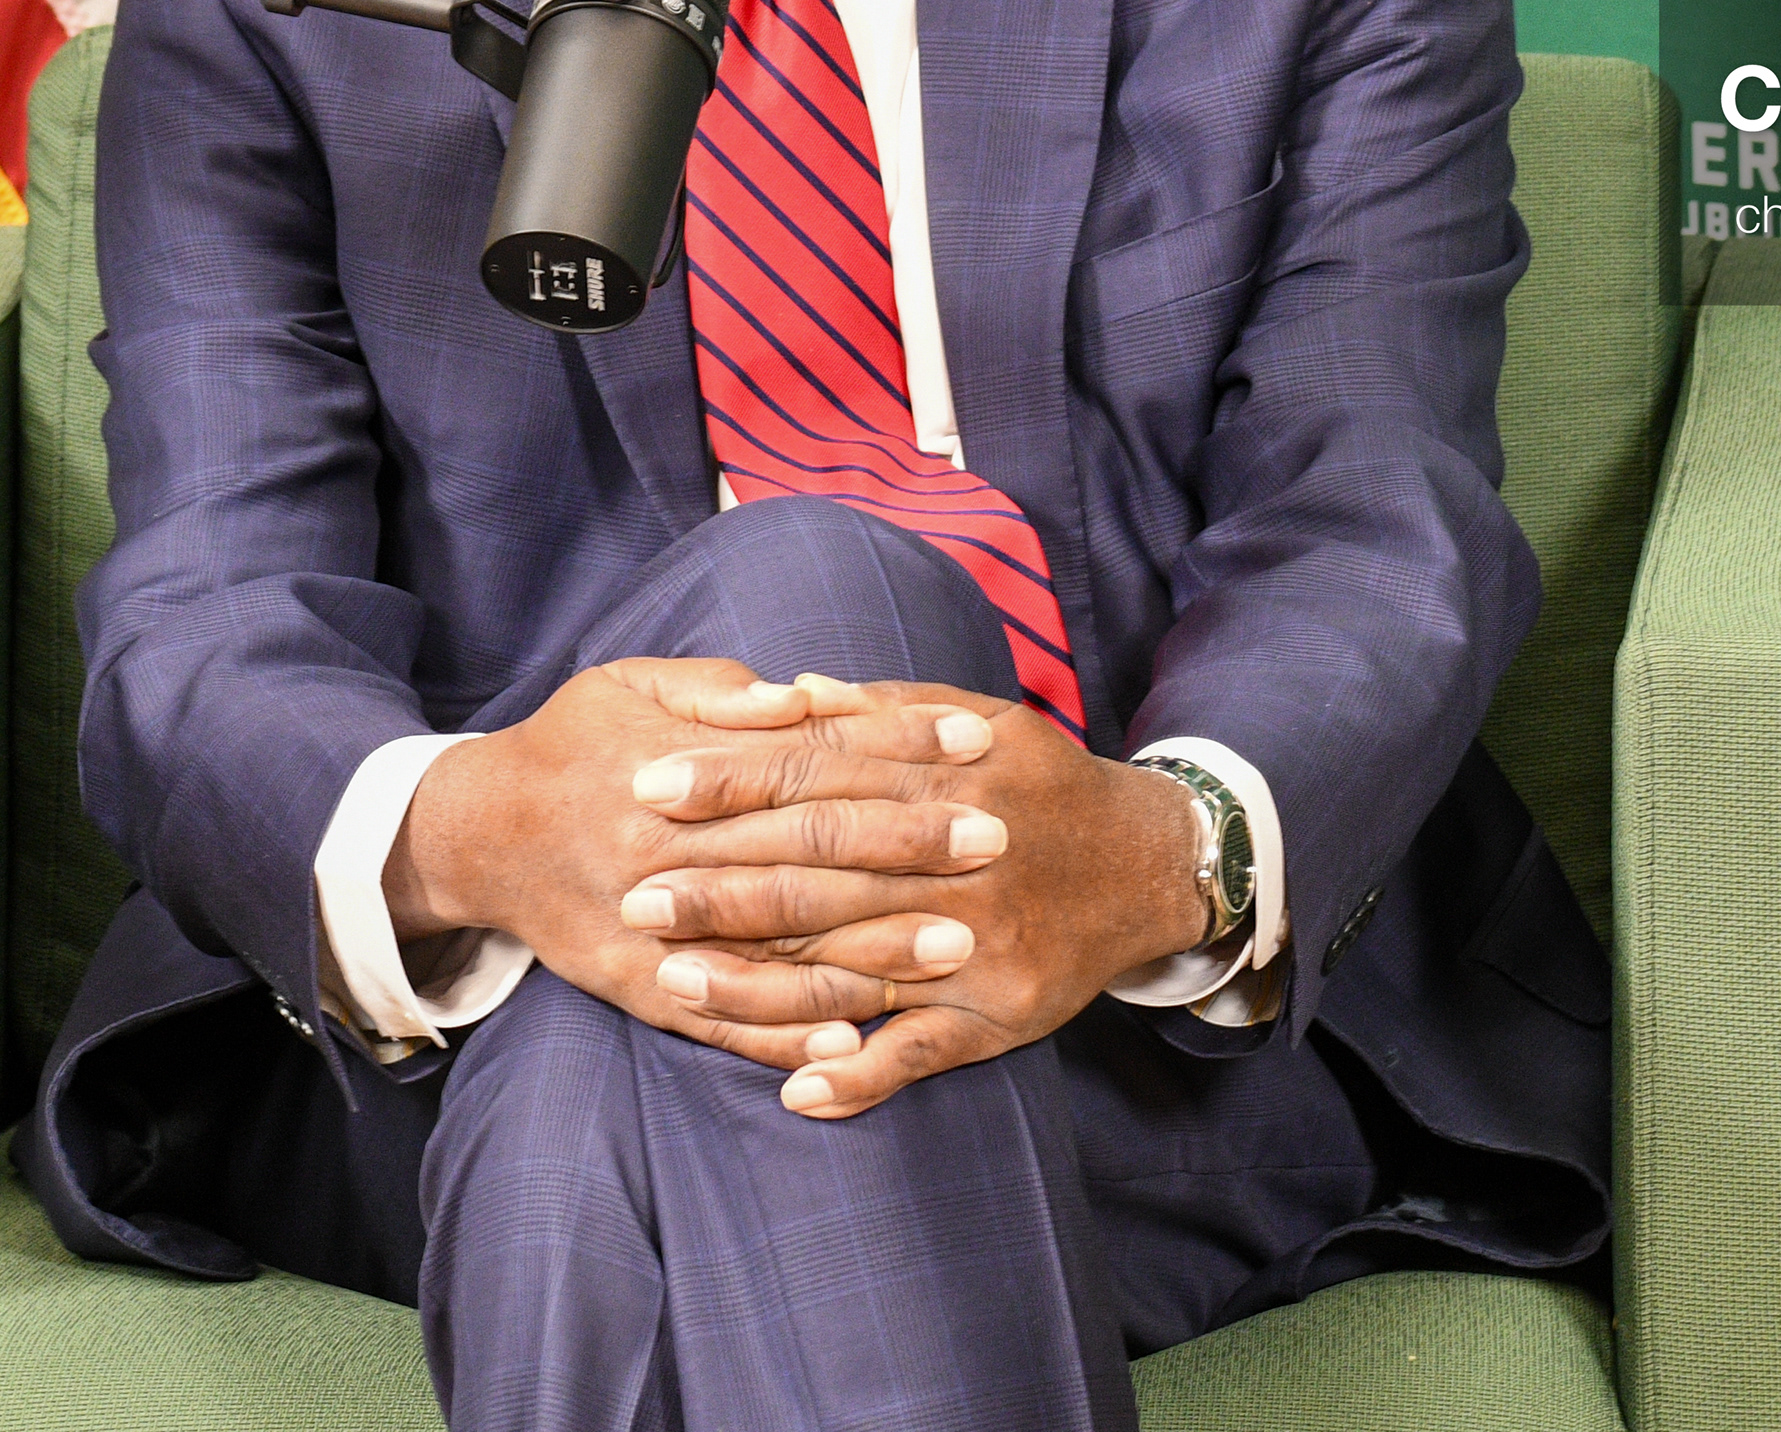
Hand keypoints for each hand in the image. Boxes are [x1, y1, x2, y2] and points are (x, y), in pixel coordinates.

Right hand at [390, 658, 1004, 1070]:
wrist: (477, 832)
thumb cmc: (573, 743)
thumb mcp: (633, 685)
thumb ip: (723, 691)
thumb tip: (807, 694)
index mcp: (680, 765)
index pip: (812, 754)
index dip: (898, 744)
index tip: (977, 741)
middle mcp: (673, 848)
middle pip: (809, 845)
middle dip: (909, 843)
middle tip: (1000, 841)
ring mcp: (656, 926)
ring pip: (777, 942)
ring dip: (870, 949)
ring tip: (960, 948)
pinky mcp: (638, 986)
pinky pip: (719, 1021)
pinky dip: (784, 1037)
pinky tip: (853, 1047)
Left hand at [622, 679, 1206, 1117]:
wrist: (1149, 862)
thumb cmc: (1038, 782)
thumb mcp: (975, 718)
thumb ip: (881, 709)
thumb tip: (788, 691)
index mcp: (947, 775)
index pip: (817, 775)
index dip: (729, 782)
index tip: (650, 786)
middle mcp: (962, 861)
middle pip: (822, 872)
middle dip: (720, 884)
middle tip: (631, 890)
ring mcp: (981, 945)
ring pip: (855, 967)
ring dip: (760, 981)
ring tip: (674, 980)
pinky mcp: (1002, 1012)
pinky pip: (921, 1052)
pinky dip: (858, 1075)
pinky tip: (794, 1089)